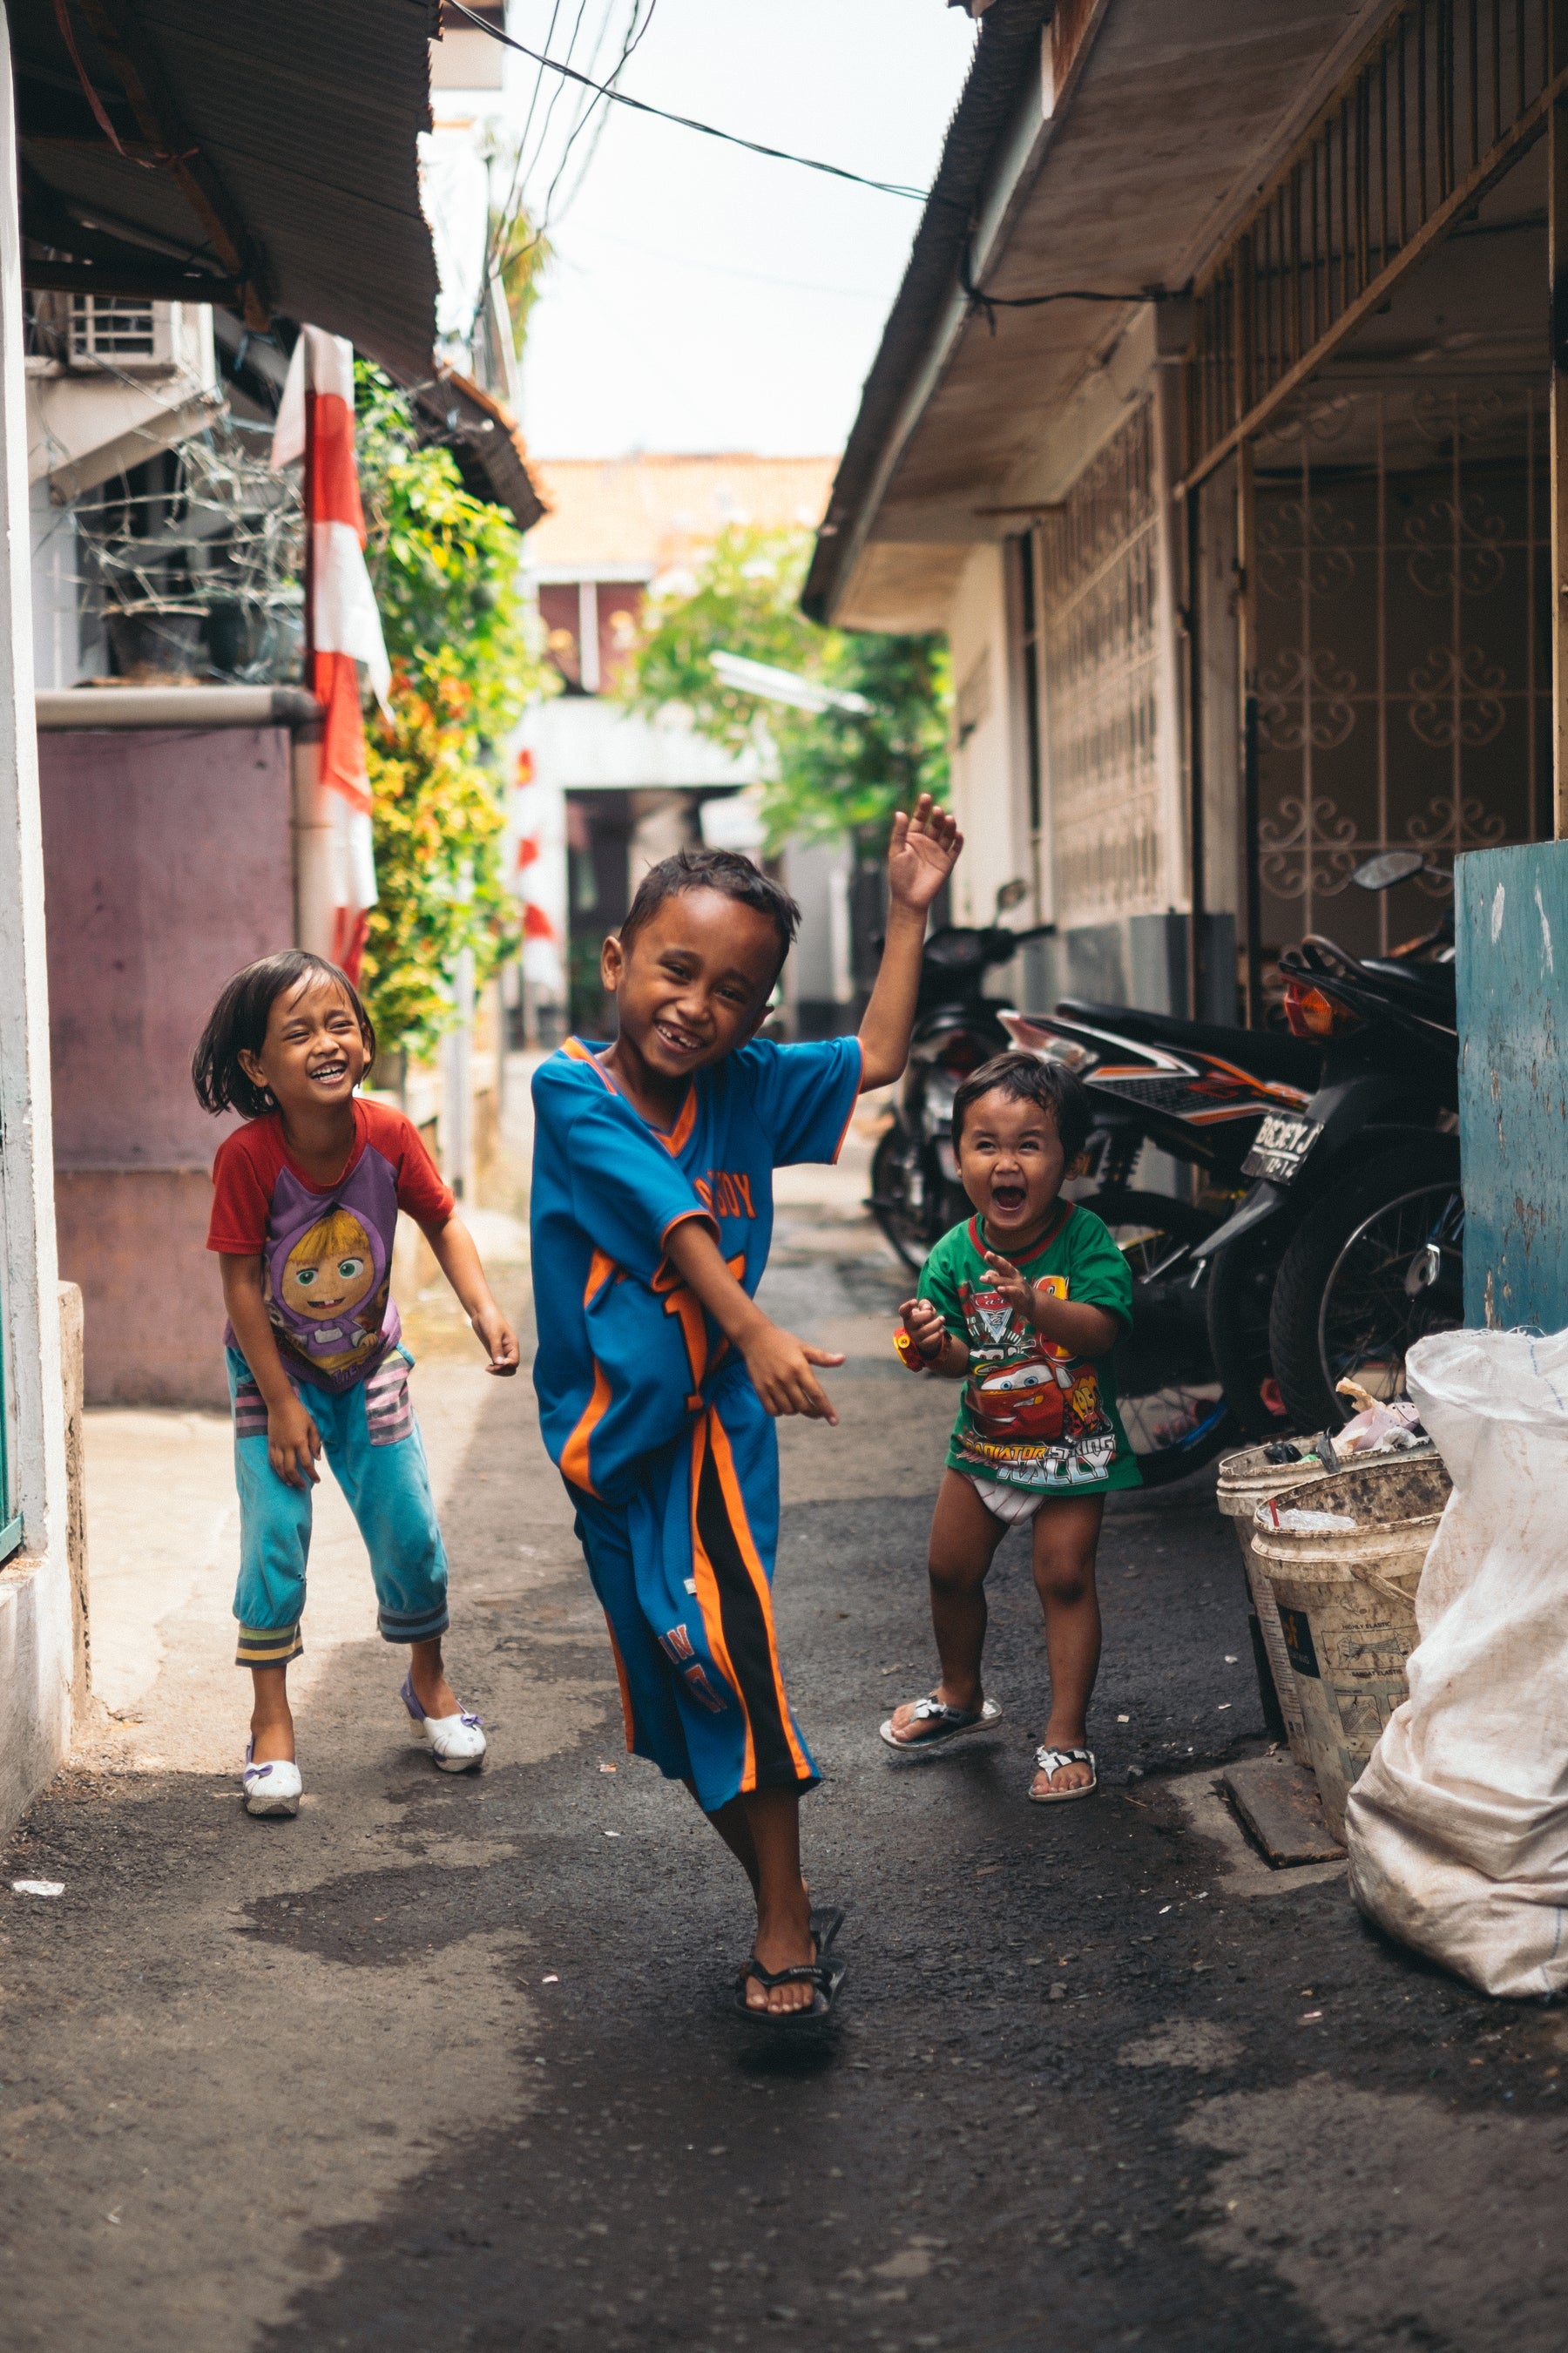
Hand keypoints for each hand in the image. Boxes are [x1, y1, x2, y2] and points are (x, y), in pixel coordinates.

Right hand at [268, 1394, 321, 1488]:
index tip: (317, 1481)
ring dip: (285, 1478)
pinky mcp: (271, 1443)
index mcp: (300, 1441)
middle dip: (298, 1481)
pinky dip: (276, 1469)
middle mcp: (287, 1446)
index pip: (307, 1463)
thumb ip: (316, 1442)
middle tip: (303, 1487)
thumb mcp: (312, 1425)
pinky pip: (272, 1460)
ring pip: (279, 1467)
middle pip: (291, 1469)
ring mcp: (277, 1445)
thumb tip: (318, 1458)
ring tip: (291, 1484)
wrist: (280, 1403)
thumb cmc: (299, 1413)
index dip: (312, 1475)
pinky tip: (280, 1473)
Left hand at [470, 1299, 520, 1376]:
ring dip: (498, 1371)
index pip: (514, 1362)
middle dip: (503, 1371)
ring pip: (504, 1367)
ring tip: (488, 1368)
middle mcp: (508, 1349)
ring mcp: (500, 1351)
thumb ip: (496, 1349)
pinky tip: (487, 1367)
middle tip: (491, 1368)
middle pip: (511, 1368)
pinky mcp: (493, 1350)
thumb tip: (499, 1364)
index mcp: (513, 1345)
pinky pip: (497, 1364)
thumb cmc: (490, 1320)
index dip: (507, 1366)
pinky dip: (493, 1368)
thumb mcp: (493, 1334)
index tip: (497, 1364)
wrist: (482, 1312)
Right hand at [741, 1319, 844, 1423]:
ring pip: (788, 1410)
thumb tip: (843, 1359)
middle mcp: (786, 1378)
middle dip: (814, 1412)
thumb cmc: (783, 1342)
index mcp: (800, 1368)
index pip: (816, 1394)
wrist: (755, 1337)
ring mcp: (772, 1384)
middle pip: (803, 1406)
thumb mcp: (804, 1348)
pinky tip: (783, 1404)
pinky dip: (780, 1411)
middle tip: (818, 1412)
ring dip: (796, 1411)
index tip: (834, 1421)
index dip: (827, 1409)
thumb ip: (823, 1358)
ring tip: (798, 1402)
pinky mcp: (760, 1388)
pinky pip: (772, 1410)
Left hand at [886, 792, 961, 914]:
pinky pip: (955, 849)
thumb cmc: (899, 875)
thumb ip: (899, 833)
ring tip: (949, 819)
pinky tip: (958, 834)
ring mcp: (938, 851)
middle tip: (938, 810)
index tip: (926, 796)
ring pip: (946, 834)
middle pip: (935, 824)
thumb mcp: (896, 852)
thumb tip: (900, 812)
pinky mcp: (947, 862)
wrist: (909, 898)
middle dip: (937, 816)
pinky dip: (958, 841)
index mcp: (913, 837)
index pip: (920, 818)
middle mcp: (927, 842)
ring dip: (949, 826)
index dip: (923, 808)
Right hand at [900, 1297, 947, 1361]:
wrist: (930, 1336)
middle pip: (914, 1320)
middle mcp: (909, 1327)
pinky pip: (930, 1340)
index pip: (903, 1311)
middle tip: (931, 1313)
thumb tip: (927, 1307)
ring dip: (935, 1324)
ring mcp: (915, 1336)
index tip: (915, 1301)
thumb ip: (925, 1304)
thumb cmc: (926, 1319)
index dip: (907, 1306)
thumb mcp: (926, 1309)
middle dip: (926, 1315)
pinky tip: (941, 1329)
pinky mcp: (923, 1344)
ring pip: (924, 1331)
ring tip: (942, 1319)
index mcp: (908, 1316)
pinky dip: (937, 1334)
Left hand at [981, 1248, 1035, 1324]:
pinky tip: (1000, 1289)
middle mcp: (1015, 1277)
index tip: (987, 1254)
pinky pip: (1015, 1292)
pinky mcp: (1022, 1296)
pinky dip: (1008, 1289)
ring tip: (985, 1277)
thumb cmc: (1016, 1292)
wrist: (1032, 1304)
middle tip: (988, 1254)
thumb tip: (987, 1272)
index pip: (1002, 1265)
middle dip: (997, 1261)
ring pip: (1006, 1281)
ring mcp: (1019, 1286)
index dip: (995, 1259)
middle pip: (1006, 1267)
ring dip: (995, 1279)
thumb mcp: (1004, 1285)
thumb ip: (996, 1278)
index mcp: (1011, 1273)